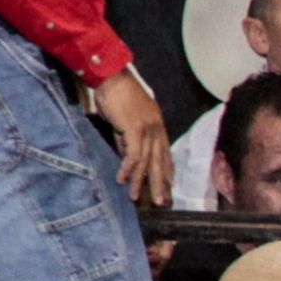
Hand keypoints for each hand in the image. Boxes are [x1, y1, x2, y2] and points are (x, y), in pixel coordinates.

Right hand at [87, 67, 168, 205]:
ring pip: (147, 162)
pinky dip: (128, 168)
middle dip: (161, 184)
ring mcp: (148, 129)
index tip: (168, 188)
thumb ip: (129, 139)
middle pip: (160, 162)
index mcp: (158, 127)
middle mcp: (157, 129)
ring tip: (135, 197)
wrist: (111, 77)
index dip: (167, 172)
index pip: (165, 154)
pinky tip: (122, 179)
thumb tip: (128, 158)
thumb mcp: (127, 120)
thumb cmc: (118, 96)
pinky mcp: (135, 128)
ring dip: (140, 181)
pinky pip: (133, 154)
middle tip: (162, 203)